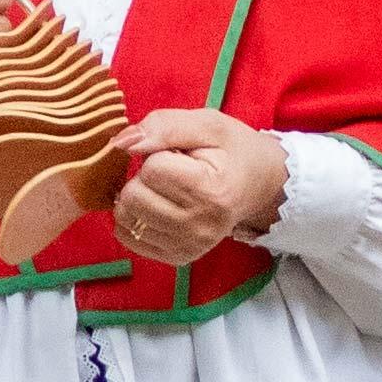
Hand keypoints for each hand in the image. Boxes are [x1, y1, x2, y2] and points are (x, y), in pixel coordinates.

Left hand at [102, 107, 290, 264]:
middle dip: (144, 176)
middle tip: (172, 172)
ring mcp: (190, 246)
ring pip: (126, 218)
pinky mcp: (178, 257)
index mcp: (212, 192)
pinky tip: (157, 207)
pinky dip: (134, 218)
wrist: (259, 185)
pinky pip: (129, 238)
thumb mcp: (208, 124)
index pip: (151, 169)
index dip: (159, 153)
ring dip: (137, 196)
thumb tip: (122, 143)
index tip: (182, 156)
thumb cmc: (232, 151)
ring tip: (166, 189)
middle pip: (133, 196)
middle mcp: (201, 227)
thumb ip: (164, 125)